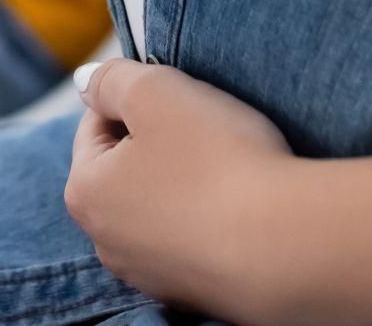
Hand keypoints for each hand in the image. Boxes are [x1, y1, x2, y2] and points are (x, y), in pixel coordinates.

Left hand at [65, 59, 296, 321]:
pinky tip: (239, 207)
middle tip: (205, 129)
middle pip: (126, 169)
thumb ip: (112, 79)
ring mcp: (150, 275)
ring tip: (227, 167)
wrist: (287, 245)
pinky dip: (208, 219)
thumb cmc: (217, 161)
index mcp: (85, 193)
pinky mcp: (193, 293)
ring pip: (160, 206)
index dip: (137, 99)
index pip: (97, 125)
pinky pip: (192, 240)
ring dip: (185, 182)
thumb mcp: (155, 92)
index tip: (178, 98)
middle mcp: (107, 243)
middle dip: (159, 143)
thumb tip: (88, 82)